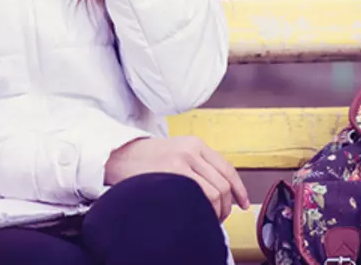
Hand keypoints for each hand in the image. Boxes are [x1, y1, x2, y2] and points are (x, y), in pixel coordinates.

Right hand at [104, 137, 248, 221]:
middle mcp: (192, 150)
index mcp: (194, 144)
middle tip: (219, 217)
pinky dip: (204, 209)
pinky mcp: (174, 172)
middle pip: (223, 184)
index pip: (227, 168)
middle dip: (226, 206)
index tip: (243, 203)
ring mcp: (183, 160)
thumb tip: (219, 191)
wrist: (117, 156)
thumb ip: (196, 164)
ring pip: (216, 192)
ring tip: (206, 218)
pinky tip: (197, 215)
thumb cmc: (144, 159)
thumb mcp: (174, 152)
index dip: (239, 190)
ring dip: (216, 211)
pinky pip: (201, 196)